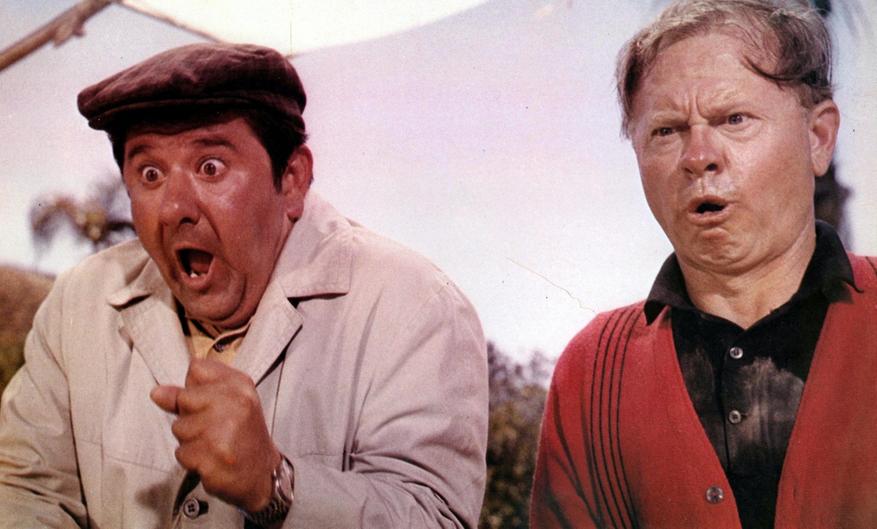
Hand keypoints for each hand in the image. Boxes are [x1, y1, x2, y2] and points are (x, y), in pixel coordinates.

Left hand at [150, 358, 279, 512]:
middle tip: (215, 428)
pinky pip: (182, 453)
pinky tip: (212, 459)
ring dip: (191, 440)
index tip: (212, 403)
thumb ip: (190, 394)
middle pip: (183, 399)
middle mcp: (234, 403)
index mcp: (239, 385)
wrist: (261, 473)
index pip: (196, 369)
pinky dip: (192, 460)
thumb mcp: (226, 403)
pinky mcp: (212, 457)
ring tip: (214, 445)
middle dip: (190, 417)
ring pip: (179, 428)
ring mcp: (223, 431)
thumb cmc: (243, 435)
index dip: (197, 389)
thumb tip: (157, 392)